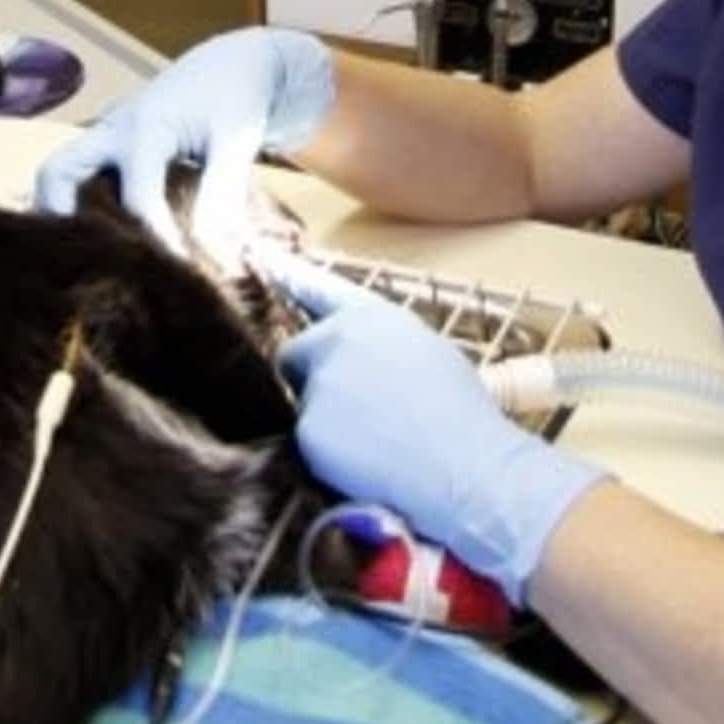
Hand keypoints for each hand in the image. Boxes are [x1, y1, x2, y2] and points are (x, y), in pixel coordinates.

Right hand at [33, 28, 335, 253]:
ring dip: (62, 212)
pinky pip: (80, 175)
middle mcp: (115, 131)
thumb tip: (215, 251)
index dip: (154, 239)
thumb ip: (224, 192)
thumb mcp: (237, 140)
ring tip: (86, 258)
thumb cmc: (237, 99)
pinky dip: (79, 204)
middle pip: (57, 173)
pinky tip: (103, 239)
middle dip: (58, 219)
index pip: (137, 197)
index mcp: (146, 128)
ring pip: (60, 174)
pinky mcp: (113, 144)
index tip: (176, 271)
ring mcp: (108, 136)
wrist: (234, 63)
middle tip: (82, 266)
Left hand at [272, 259, 607, 605]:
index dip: (289, 278)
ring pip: (306, 404)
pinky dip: (328, 455)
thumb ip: (385, 345)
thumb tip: (370, 360)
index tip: (259, 258)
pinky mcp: (309, 428)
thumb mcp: (430, 354)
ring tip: (376, 441)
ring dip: (326, 420)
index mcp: (372, 317)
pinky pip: (308, 443)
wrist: (465, 465)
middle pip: (298, 354)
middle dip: (313, 378)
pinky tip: (366, 464)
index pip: (320, 292)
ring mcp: (320, 383)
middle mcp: (338, 340)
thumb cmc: (461, 413)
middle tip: (353, 409)